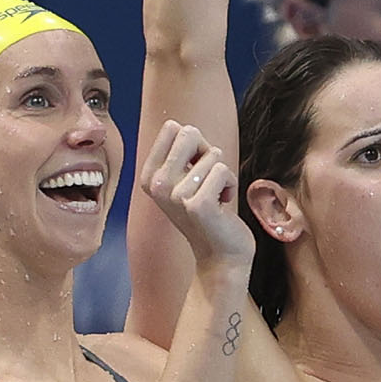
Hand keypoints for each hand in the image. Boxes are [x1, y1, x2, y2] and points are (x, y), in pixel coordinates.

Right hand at [140, 120, 255, 269]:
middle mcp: (157, 184)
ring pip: (213, 154)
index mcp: (149, 175)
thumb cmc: (209, 210)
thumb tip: (184, 128)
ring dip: (222, 174)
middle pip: (189, 132)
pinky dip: (231, 185)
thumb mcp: (186, 178)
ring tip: (215, 197)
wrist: (220, 254)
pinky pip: (223, 170)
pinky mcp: (198, 205)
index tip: (197, 169)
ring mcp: (175, 195)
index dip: (195, 144)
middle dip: (208, 153)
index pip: (173, 127)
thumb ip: (182, 152)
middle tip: (209, 180)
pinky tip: (222, 205)